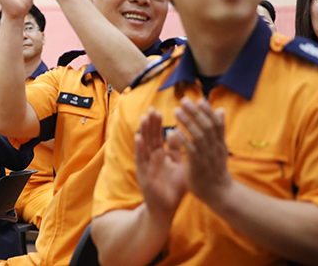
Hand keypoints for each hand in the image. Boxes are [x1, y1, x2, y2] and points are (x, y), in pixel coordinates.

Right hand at [136, 107, 186, 223]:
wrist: (166, 209)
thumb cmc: (173, 188)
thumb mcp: (178, 166)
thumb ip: (176, 150)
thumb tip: (175, 132)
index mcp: (160, 156)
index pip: (157, 136)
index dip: (156, 124)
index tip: (157, 110)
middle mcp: (151, 159)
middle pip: (150, 137)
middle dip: (150, 124)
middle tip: (150, 109)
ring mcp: (146, 166)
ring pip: (144, 146)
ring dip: (143, 132)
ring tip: (144, 118)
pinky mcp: (144, 175)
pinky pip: (141, 160)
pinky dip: (140, 148)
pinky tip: (138, 138)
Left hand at [171, 98, 230, 204]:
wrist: (219, 193)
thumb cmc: (215, 168)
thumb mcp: (219, 147)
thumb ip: (218, 130)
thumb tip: (221, 109)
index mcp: (220, 143)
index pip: (217, 123)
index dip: (208, 111)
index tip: (199, 99)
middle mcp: (215, 148)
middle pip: (207, 126)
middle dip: (196, 112)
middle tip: (184, 100)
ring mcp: (207, 157)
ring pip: (199, 136)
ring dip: (188, 122)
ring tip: (176, 111)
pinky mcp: (198, 166)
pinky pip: (190, 150)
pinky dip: (183, 139)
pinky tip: (174, 131)